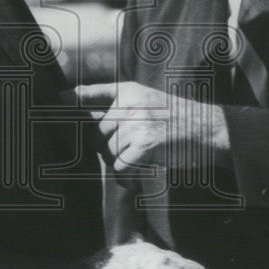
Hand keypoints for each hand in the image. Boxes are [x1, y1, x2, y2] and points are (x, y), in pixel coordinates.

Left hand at [78, 81, 229, 179]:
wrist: (213, 130)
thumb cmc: (182, 121)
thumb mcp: (151, 102)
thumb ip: (124, 109)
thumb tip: (93, 127)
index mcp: (129, 91)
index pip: (92, 93)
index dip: (70, 98)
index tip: (55, 101)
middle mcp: (130, 104)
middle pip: (98, 133)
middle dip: (107, 148)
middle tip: (130, 153)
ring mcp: (137, 123)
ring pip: (109, 152)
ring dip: (121, 163)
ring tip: (142, 162)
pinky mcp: (145, 144)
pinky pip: (121, 167)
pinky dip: (127, 177)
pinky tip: (139, 176)